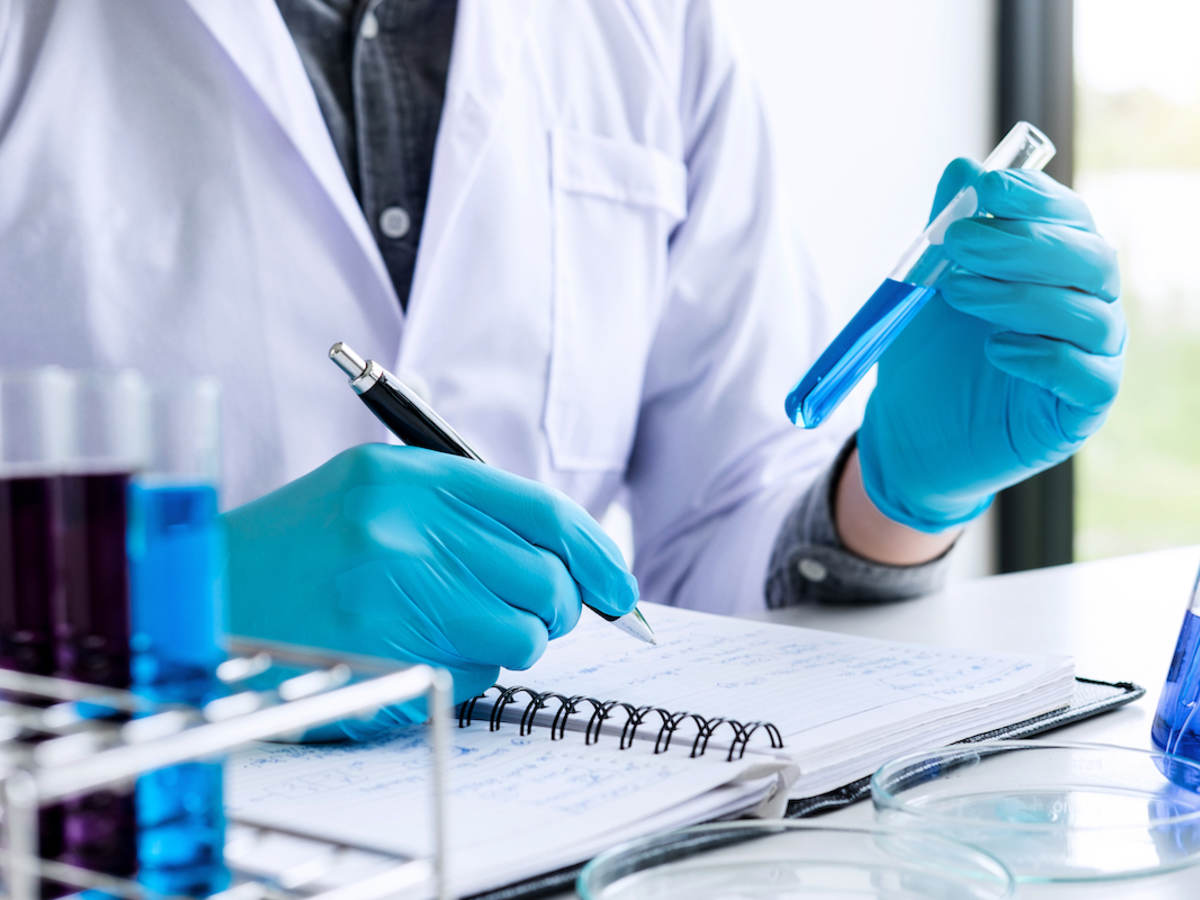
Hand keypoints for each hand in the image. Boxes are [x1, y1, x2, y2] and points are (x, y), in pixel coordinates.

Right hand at [222, 444, 636, 737]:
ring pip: (521, 635)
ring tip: (457, 626)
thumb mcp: (378, 493)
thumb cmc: (302, 547)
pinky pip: (474, 677)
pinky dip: (469, 673)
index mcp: (409, 475)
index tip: (618, 588)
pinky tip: (419, 651)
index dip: (597, 554)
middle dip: (554, 607)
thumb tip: (568, 560)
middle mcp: (404, 527)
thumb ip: (466, 512)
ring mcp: (392, 594)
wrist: (205, 598)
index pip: (543, 512)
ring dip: (509, 642)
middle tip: (531, 612)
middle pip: (545, 579)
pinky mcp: (380, 657)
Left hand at [857, 159, 1124, 531]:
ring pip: (1091, 315)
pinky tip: (998, 350)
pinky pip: (1090, 377)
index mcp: (1057, 266)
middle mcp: (1088, 304)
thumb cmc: (930, 356)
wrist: (911, 432)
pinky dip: (1047, 358)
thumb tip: (962, 169)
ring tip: (958, 293)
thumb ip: (948, 233)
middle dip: (1023, 244)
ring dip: (1021, 296)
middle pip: (1091, 259)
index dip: (1033, 198)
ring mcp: (1093, 358)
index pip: (1070, 217)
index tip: (983, 191)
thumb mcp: (928, 288)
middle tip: (957, 243)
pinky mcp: (1081, 409)